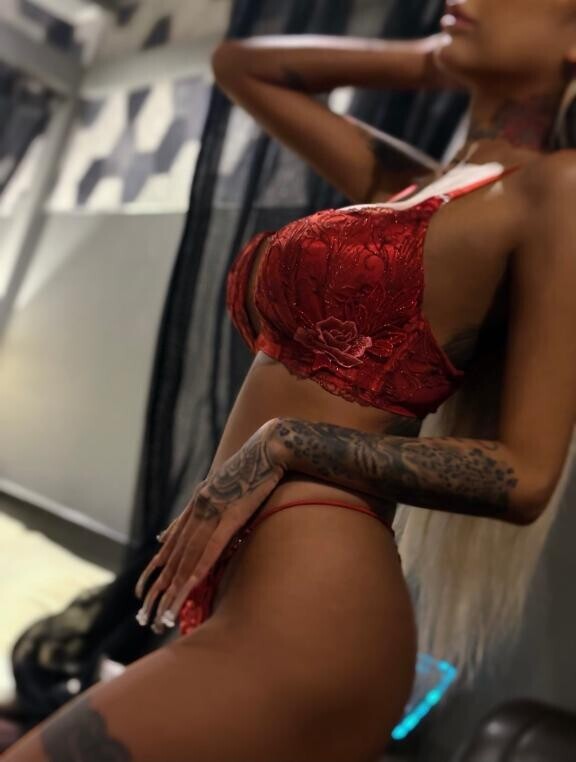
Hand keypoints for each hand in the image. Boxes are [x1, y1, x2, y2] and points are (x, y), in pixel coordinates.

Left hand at [133, 419, 286, 632]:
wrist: (271, 448)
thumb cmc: (252, 469)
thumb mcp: (221, 488)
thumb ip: (200, 510)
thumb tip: (174, 530)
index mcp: (196, 505)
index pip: (169, 546)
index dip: (154, 572)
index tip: (142, 594)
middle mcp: (197, 509)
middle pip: (172, 558)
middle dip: (159, 590)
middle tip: (146, 617)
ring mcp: (212, 512)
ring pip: (187, 559)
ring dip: (174, 590)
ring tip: (164, 615)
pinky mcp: (230, 516)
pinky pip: (209, 550)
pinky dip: (196, 572)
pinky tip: (186, 590)